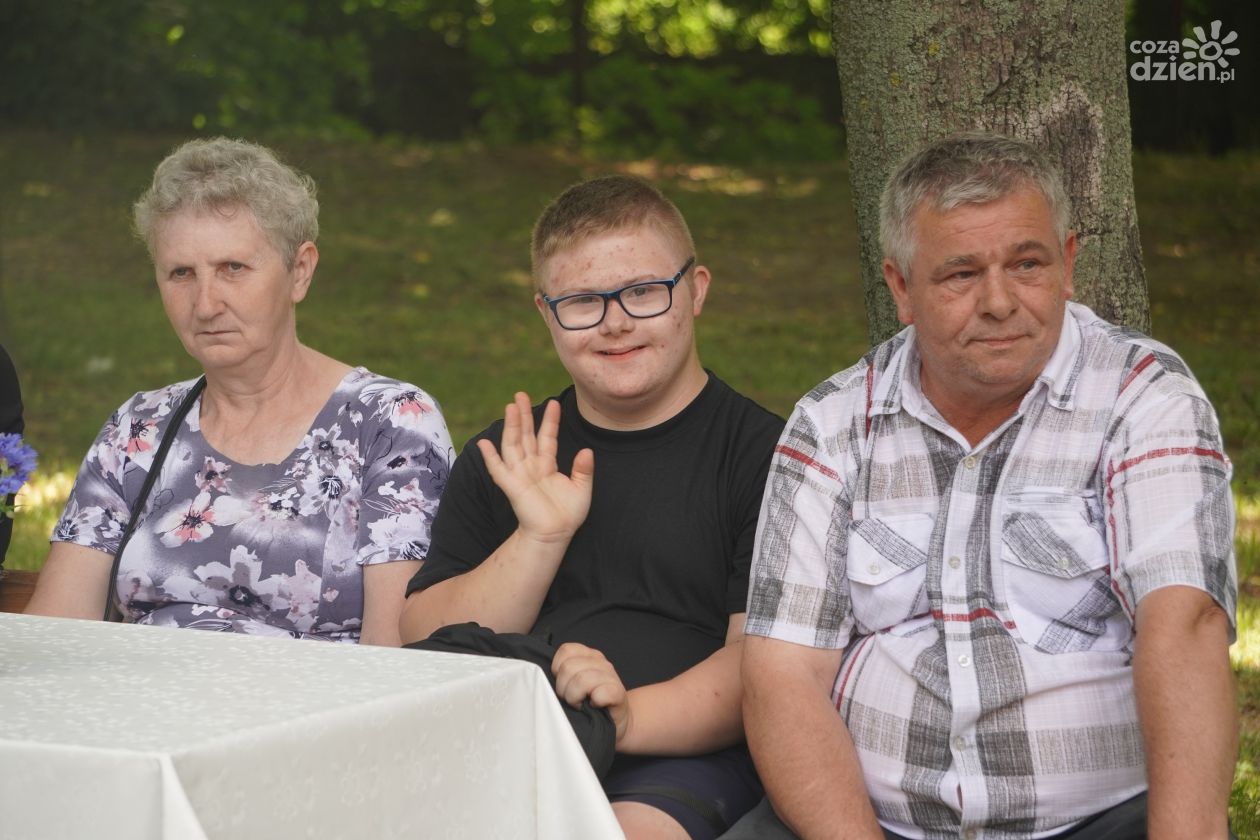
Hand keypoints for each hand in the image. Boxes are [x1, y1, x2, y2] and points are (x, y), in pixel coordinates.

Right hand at [477, 392, 594, 544]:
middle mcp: (532, 466)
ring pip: (513, 445)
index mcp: (548, 465)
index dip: (550, 420)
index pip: (548, 437)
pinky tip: (484, 444)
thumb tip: (587, 450)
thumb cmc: (568, 514)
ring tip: (511, 407)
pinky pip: (499, 470)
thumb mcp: (582, 488)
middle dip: (524, 415)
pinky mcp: (512, 487)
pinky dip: (490, 458)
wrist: (556, 534)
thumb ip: (584, 469)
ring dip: (512, 427)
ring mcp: (520, 475)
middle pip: (526, 435)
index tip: (554, 402)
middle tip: (520, 395)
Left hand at [552, 642, 631, 745]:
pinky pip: (601, 693)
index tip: (561, 683)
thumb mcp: (574, 684)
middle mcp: (601, 662)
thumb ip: (563, 674)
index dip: (557, 669)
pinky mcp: (618, 693)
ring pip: (582, 679)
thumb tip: (542, 677)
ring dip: (575, 697)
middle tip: (569, 699)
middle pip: (569, 667)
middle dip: (563, 688)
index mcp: (589, 656)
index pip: (566, 650)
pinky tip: (594, 706)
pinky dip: (594, 701)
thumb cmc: (590, 705)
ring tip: (579, 705)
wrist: (617, 722)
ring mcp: (611, 676)